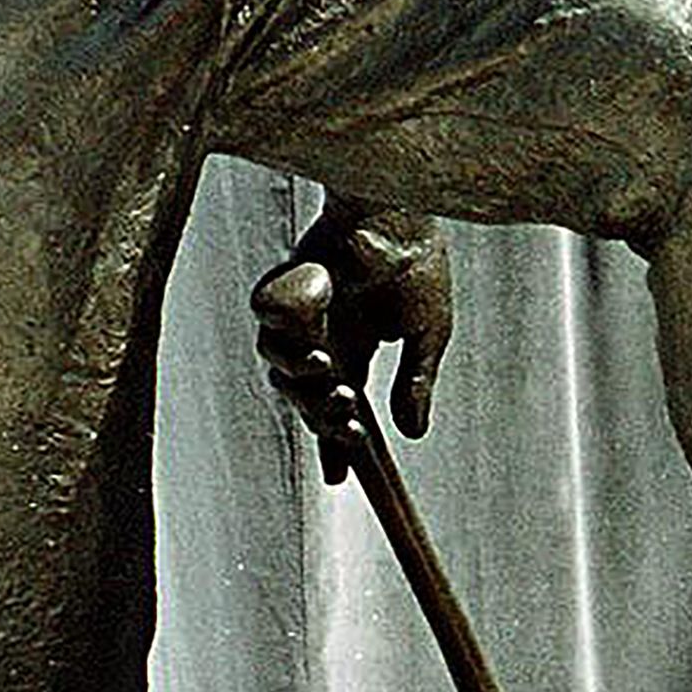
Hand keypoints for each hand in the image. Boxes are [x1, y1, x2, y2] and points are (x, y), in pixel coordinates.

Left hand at [251, 204, 454, 480]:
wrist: (399, 213)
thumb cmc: (416, 263)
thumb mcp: (427, 333)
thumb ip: (416, 382)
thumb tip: (414, 434)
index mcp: (355, 351)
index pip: (337, 411)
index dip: (336, 445)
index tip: (341, 478)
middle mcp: (321, 336)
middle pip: (302, 398)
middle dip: (320, 416)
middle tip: (345, 413)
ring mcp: (298, 314)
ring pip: (276, 364)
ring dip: (299, 376)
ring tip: (326, 365)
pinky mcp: (280, 286)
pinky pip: (264, 319)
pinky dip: (284, 325)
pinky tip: (319, 316)